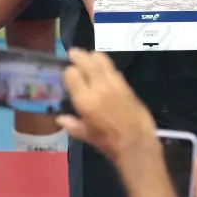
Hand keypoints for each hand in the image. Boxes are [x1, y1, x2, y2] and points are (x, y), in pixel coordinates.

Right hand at [57, 48, 158, 165]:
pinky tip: (104, 68)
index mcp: (85, 100)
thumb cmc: (108, 141)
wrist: (136, 142)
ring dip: (93, 56)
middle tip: (73, 53)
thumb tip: (60, 119)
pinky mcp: (126, 85)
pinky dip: (106, 65)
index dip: (68, 71)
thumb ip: (72, 125)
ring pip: (102, 61)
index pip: (72, 74)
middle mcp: (98, 88)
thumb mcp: (86, 135)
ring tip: (88, 56)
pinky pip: (113, 69)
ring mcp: (114, 84)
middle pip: (87, 62)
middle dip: (78, 55)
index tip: (67, 73)